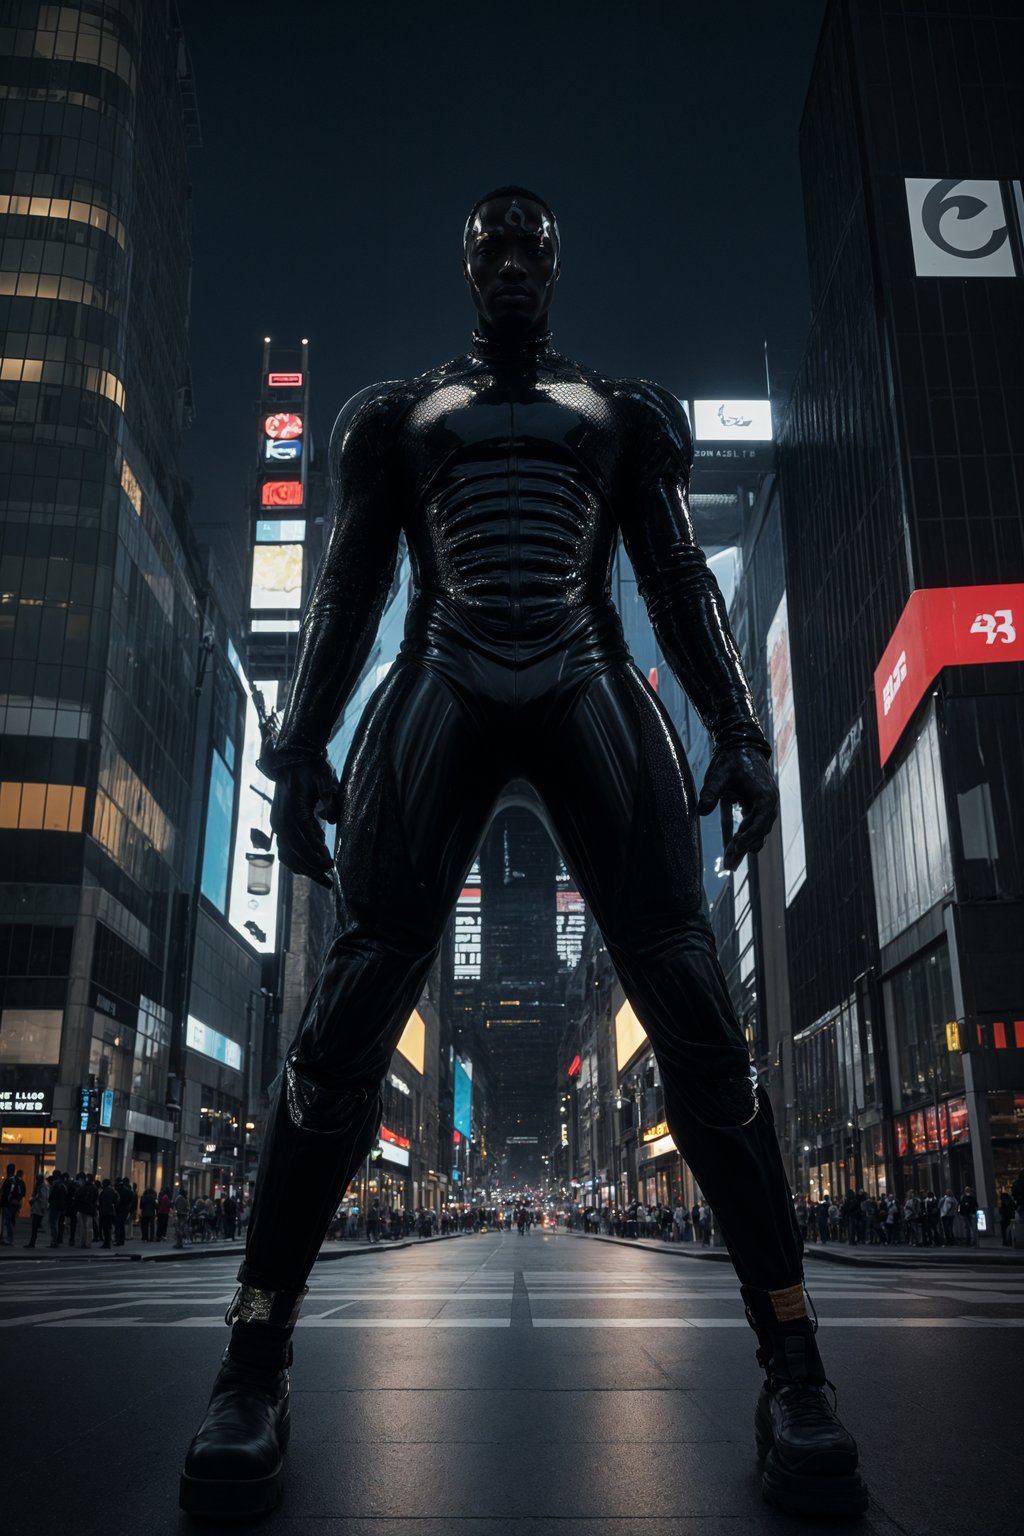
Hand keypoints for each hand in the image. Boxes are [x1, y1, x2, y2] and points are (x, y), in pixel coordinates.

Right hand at [270, 759, 339, 887]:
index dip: (317, 854)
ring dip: (306, 869)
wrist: (292, 759)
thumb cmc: (311, 768)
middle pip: (295, 852)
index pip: (305, 838)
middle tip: (330, 878)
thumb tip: (331, 820)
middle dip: (313, 867)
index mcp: (292, 810)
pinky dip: (296, 863)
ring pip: (289, 855)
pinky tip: (310, 870)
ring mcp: (278, 825)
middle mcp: (281, 821)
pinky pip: (285, 850)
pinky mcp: (280, 826)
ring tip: (324, 880)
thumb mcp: (324, 778)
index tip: (330, 865)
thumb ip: (329, 797)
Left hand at [697, 745, 778, 871]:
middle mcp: (768, 803)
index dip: (748, 838)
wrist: (741, 744)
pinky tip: (729, 849)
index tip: (735, 849)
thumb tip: (701, 811)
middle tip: (729, 864)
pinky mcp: (752, 805)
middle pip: (759, 832)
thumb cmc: (733, 758)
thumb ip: (711, 792)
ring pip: (755, 832)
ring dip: (742, 846)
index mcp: (765, 796)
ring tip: (729, 864)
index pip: (760, 823)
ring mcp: (761, 805)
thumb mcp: (720, 774)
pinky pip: (746, 825)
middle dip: (744, 848)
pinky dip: (738, 835)